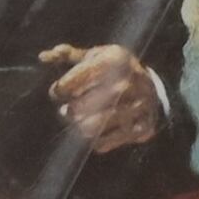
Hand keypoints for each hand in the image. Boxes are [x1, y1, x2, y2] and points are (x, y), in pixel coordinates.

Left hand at [41, 43, 164, 153]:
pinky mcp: (140, 128)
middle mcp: (126, 83)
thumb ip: (68, 55)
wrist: (155, 88)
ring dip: (79, 126)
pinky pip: (105, 143)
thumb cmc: (117, 69)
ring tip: (78, 121)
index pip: (73, 82)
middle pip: (80, 107)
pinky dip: (94, 140)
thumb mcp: (97, 55)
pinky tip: (94, 131)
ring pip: (92, 127)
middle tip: (67, 110)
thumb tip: (43, 56)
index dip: (59, 90)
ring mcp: (135, 108)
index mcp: (114, 61)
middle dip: (69, 111)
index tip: (59, 92)